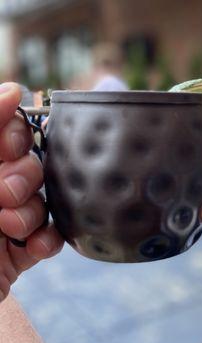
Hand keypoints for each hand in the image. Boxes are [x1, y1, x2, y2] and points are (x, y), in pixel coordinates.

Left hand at [0, 83, 63, 300]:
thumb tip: (12, 89)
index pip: (6, 130)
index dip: (12, 135)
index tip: (3, 150)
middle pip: (32, 164)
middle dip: (23, 179)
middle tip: (3, 198)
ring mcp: (7, 220)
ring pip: (45, 200)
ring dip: (33, 215)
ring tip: (11, 231)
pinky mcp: (21, 250)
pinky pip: (52, 235)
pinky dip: (47, 241)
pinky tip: (31, 250)